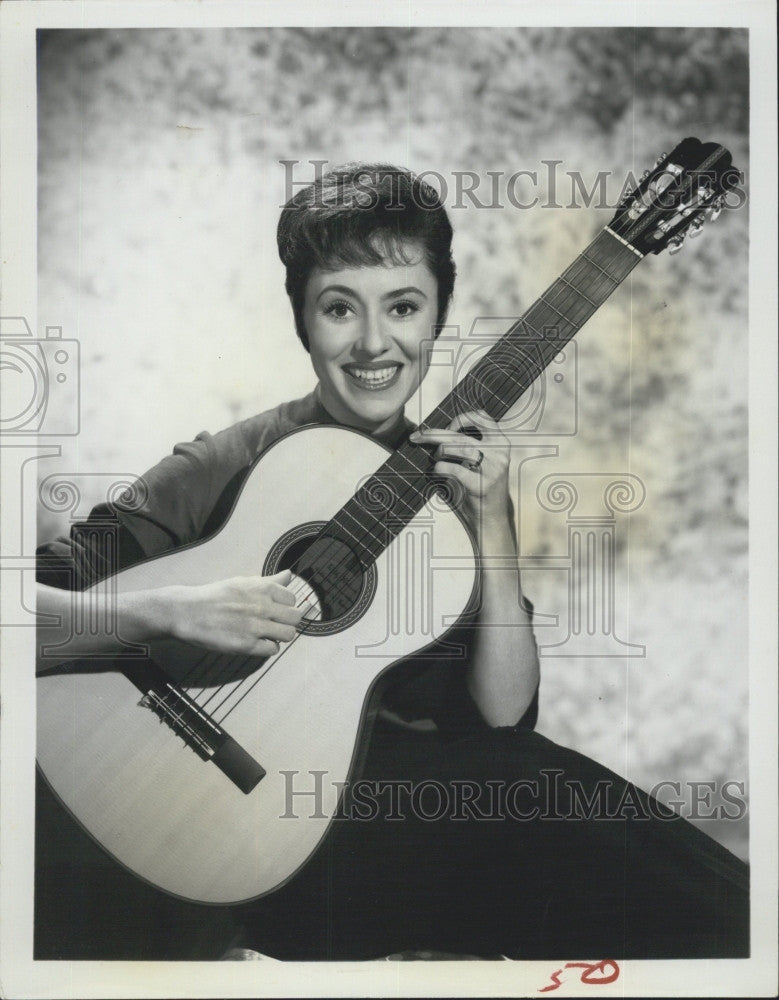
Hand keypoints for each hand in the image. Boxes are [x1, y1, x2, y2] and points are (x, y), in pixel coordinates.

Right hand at [165, 569, 307, 657]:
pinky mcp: (247, 645)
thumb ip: (269, 581)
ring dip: (280, 635)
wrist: (189, 612)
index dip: (285, 605)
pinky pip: (272, 649)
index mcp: (263, 588)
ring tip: (268, 634)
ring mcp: (255, 626)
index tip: (275, 609)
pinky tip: (258, 643)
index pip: (292, 599)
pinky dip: (268, 647)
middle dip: (287, 621)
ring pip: (288, 634)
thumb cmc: (216, 596)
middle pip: (295, 617)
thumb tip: (289, 575)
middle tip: (275, 623)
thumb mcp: (243, 582)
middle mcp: (263, 606)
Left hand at [410, 409, 511, 540]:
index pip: (483, 417)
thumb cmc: (481, 487)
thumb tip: (438, 431)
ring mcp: (492, 469)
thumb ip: (469, 445)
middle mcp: (499, 453)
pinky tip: (438, 472)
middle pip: (460, 434)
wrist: (492, 519)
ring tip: (436, 459)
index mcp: (501, 443)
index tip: (448, 428)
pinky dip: (440, 468)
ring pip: (456, 447)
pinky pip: (453, 469)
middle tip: (417, 437)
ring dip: (440, 452)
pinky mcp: (481, 485)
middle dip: (433, 434)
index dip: (461, 418)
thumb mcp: (482, 461)